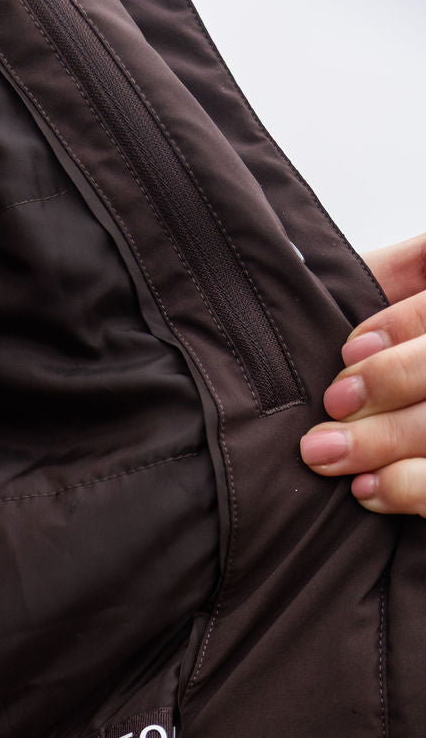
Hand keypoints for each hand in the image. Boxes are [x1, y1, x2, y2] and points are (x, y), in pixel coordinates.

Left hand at [300, 232, 425, 514]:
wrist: (336, 445)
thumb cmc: (350, 356)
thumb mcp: (372, 296)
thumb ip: (398, 271)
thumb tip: (423, 249)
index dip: (406, 325)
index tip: (350, 348)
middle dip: (392, 381)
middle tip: (333, 402)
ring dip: (383, 441)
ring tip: (322, 453)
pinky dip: (406, 488)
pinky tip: (365, 488)